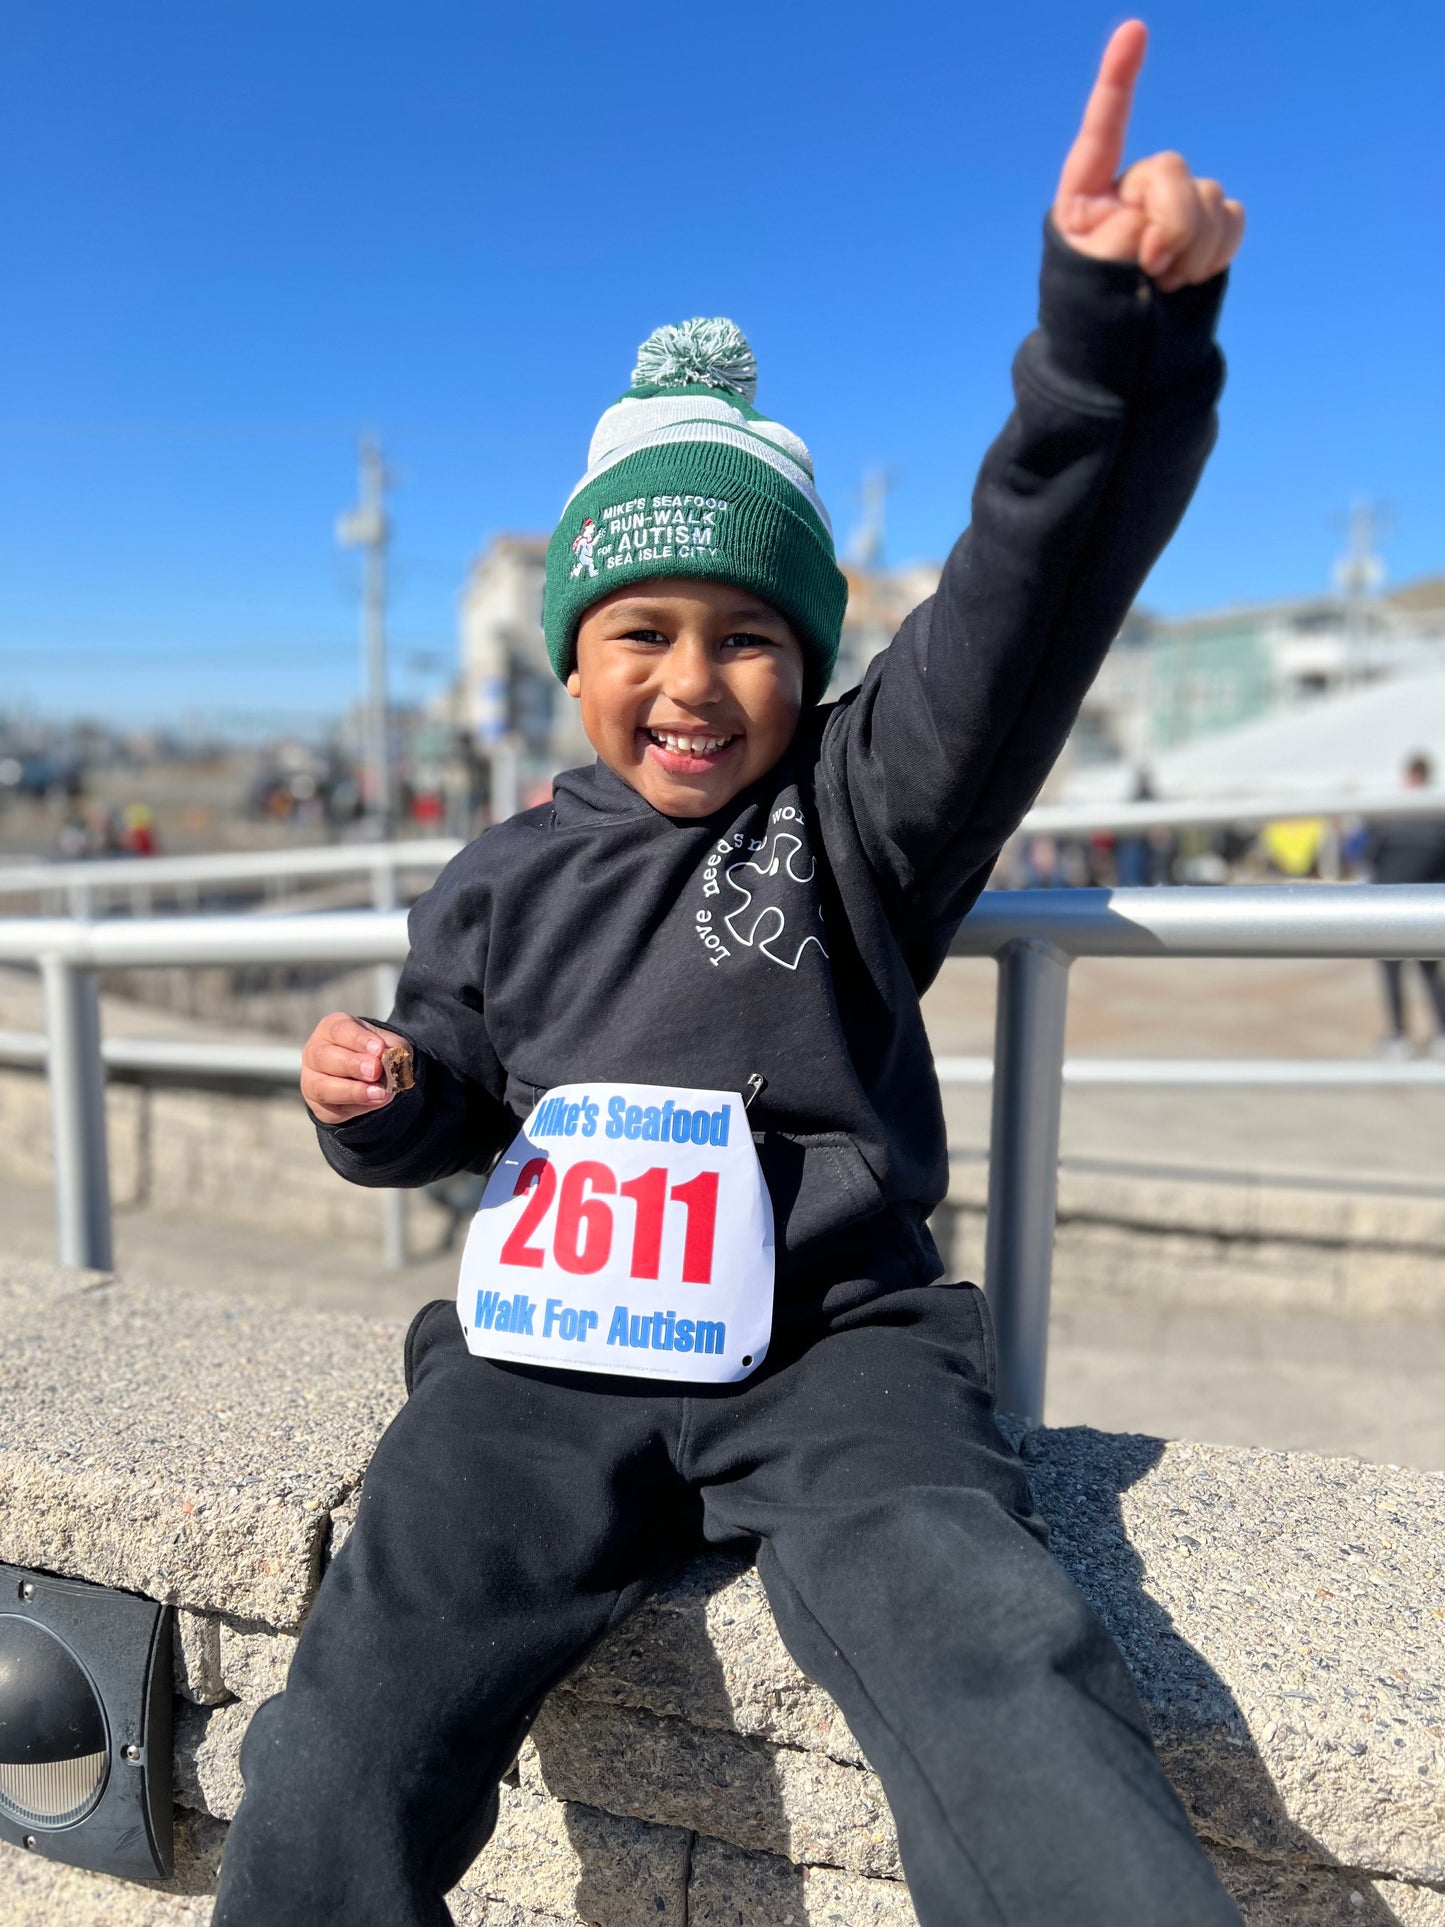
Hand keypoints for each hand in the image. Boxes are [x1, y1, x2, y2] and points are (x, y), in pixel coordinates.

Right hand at [301, 1011, 407, 1124]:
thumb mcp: (386, 1042)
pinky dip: (357, 1107)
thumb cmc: (374, 1051)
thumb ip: (392, 1047)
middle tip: (375, 1071)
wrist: (369, 1076)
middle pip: (324, 1058)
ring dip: (353, 1091)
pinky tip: (376, 1101)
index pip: (340, 1030)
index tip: (379, 1049)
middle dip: (352, 1065)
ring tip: (379, 1093)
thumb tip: (393, 1057)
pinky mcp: (318, 1106)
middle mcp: (315, 1052)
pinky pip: (334, 1109)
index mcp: (331, 1029)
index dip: (360, 1040)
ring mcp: (311, 1080)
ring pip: (322, 1087)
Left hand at [1052, 20, 1243, 291]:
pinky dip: (1220, 248)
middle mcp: (1133, 190)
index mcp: (1087, 195)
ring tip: (1165, 284)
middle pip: (1169, 168)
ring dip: (1194, 247)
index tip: (1134, 30)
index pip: (1103, 129)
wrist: (1124, 363)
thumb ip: (1127, 232)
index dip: (1118, 79)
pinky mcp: (1208, 231)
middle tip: (1151, 269)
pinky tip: (1192, 278)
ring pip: (1209, 196)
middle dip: (1169, 222)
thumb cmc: (1092, 316)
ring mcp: (1174, 209)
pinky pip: (1233, 217)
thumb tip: (1171, 222)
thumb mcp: (1092, 273)